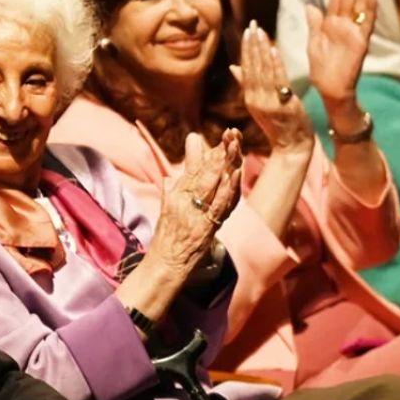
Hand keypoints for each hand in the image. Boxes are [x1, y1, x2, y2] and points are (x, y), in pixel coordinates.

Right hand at [150, 130, 242, 270]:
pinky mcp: (206, 227)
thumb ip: (174, 187)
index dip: (199, 152)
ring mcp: (195, 214)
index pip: (190, 169)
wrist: (165, 264)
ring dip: (225, 164)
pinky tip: (234, 174)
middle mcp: (184, 201)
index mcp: (175, 195)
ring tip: (234, 146)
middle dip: (218, 152)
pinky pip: (219, 205)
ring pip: (212, 184)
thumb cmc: (167, 236)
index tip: (206, 136)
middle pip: (203, 173)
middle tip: (229, 135)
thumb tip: (173, 172)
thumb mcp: (167, 207)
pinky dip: (228, 188)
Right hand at [230, 21, 312, 151]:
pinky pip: (278, 80)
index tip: (247, 31)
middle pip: (252, 67)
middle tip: (252, 24)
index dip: (246, 49)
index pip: (246, 68)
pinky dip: (275, 64)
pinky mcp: (283, 104)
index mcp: (249, 97)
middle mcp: (256, 99)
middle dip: (252, 44)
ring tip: (261, 31)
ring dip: (262, 50)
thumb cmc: (277, 124)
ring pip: (263, 71)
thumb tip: (232, 66)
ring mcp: (269, 102)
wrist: (292, 146)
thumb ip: (246, 84)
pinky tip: (274, 49)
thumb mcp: (258, 105)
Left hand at [306, 0, 376, 103]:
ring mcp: (355, 33)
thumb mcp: (313, 43)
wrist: (330, 89)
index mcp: (332, 24)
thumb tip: (310, 5)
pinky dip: (370, 9)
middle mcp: (346, 25)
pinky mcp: (361, 43)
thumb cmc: (322, 70)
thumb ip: (314, 24)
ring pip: (360, 4)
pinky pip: (367, 24)